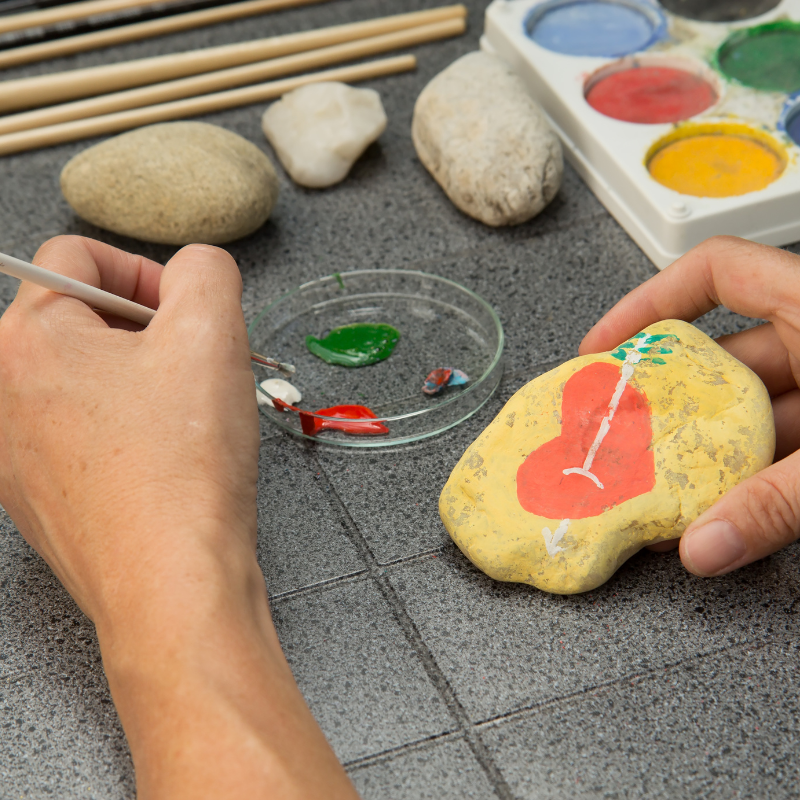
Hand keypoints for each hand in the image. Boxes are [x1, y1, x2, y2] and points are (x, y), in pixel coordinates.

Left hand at [0, 236, 356, 798]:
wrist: (172, 586)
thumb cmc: (183, 469)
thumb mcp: (213, 333)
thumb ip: (207, 271)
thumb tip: (195, 272)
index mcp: (26, 339)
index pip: (78, 255)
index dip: (147, 274)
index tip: (187, 317)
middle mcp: (0, 392)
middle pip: (79, 319)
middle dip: (146, 333)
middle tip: (195, 370)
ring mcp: (12, 451)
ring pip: (83, 379)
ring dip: (139, 383)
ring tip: (185, 421)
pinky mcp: (36, 495)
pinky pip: (81, 434)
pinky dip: (125, 432)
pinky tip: (165, 462)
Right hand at [580, 236, 799, 577]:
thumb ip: (779, 500)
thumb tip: (702, 548)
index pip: (716, 269)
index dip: (650, 300)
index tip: (604, 348)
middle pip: (719, 358)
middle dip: (667, 404)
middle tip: (620, 442)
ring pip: (752, 411)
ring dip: (708, 453)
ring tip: (661, 493)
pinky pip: (786, 444)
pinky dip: (754, 475)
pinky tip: (724, 511)